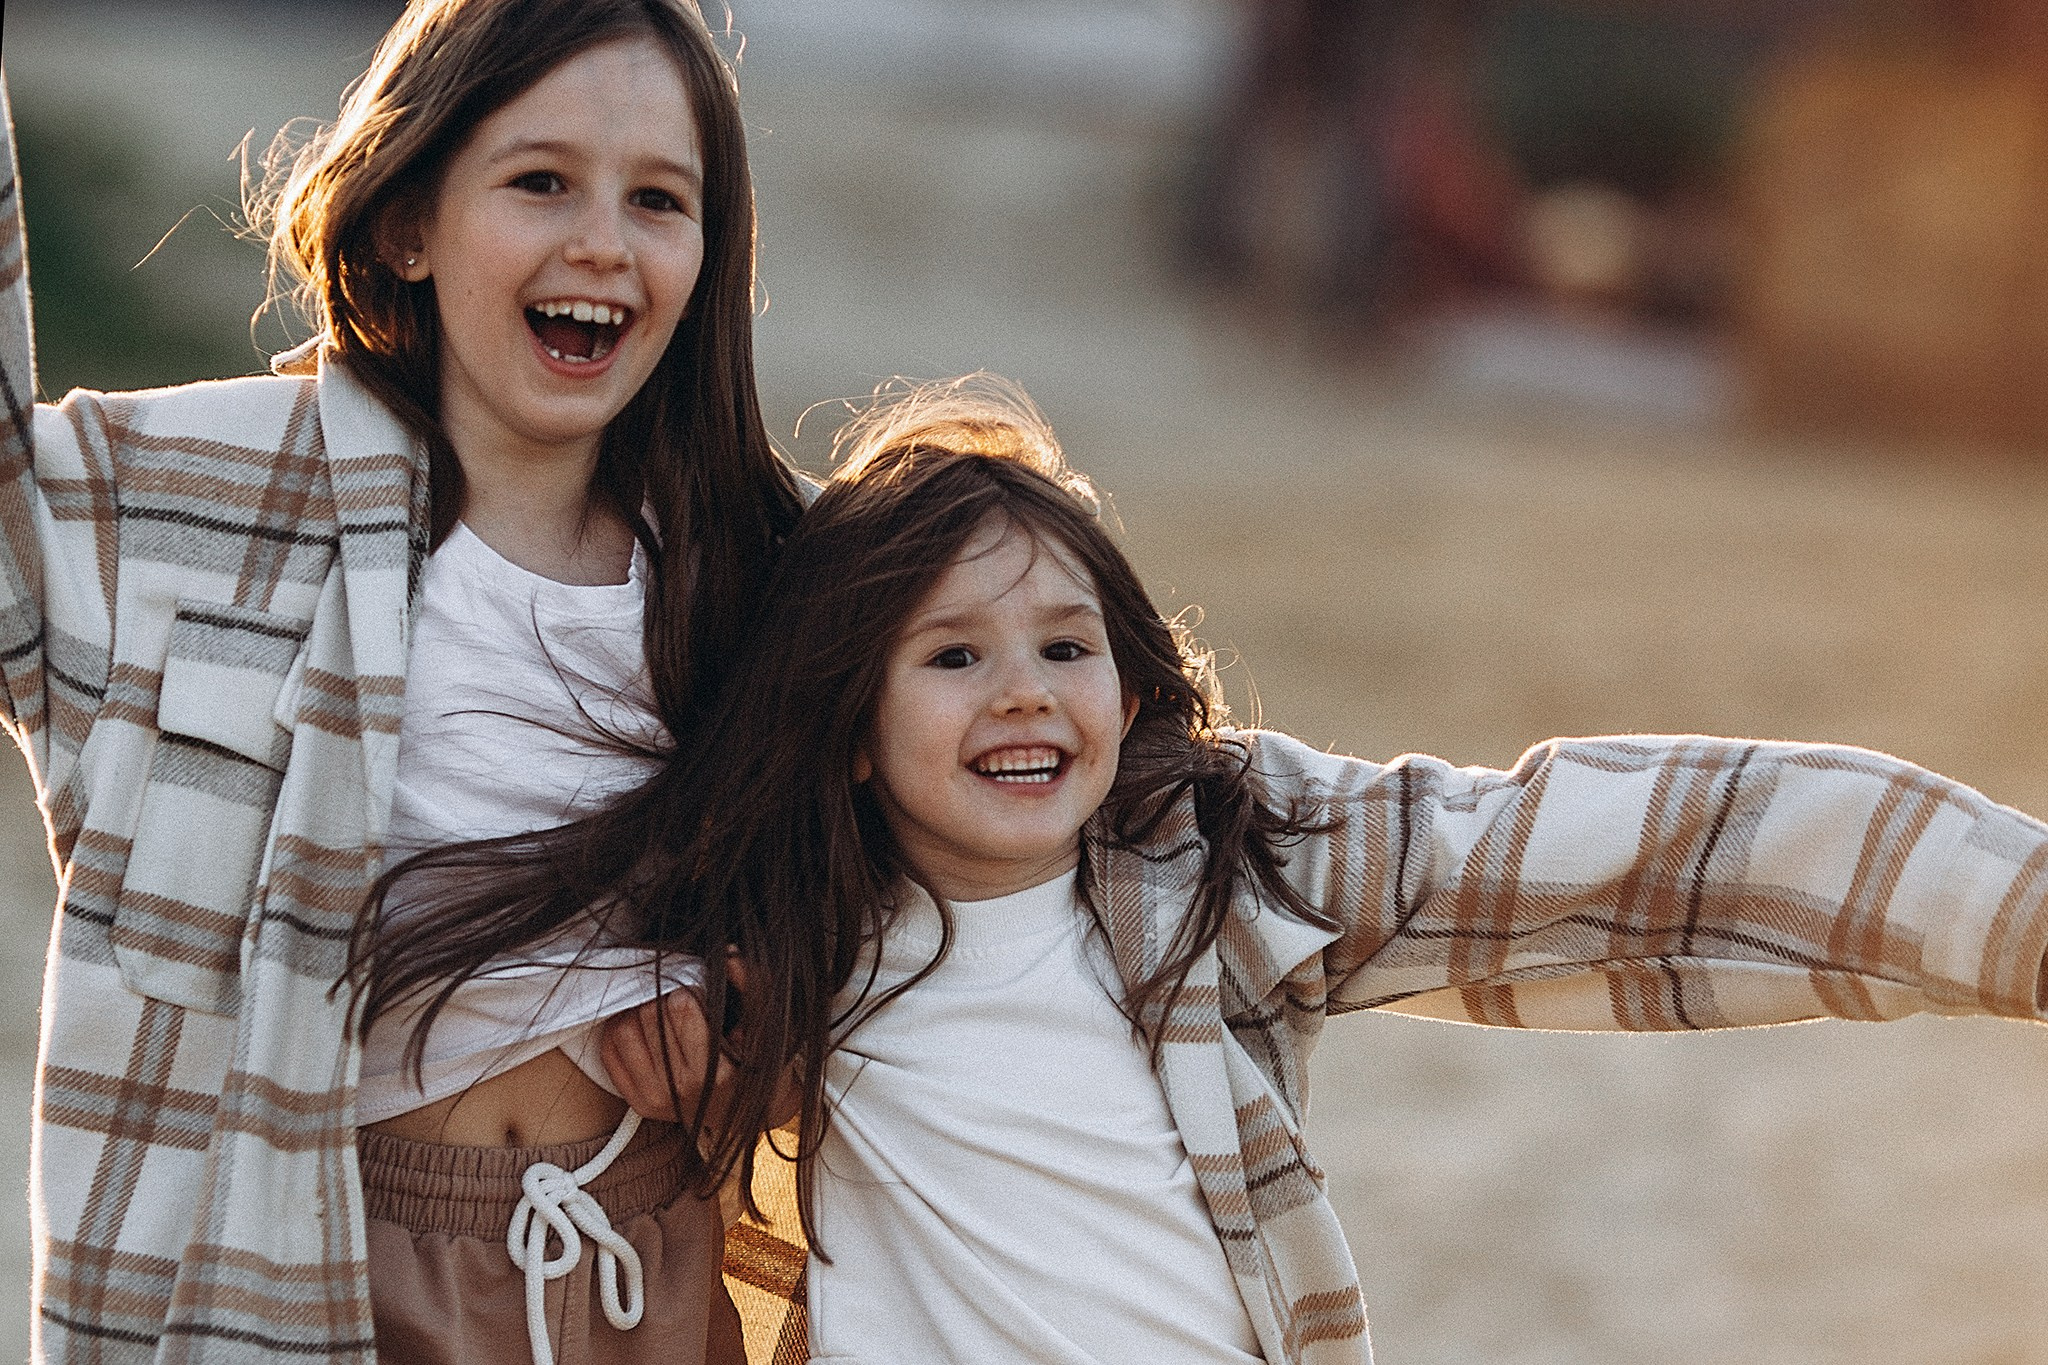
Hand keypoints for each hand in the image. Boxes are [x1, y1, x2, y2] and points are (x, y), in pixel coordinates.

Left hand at [600, 952, 802, 1136]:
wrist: (743, 1114)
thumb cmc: (758, 1063)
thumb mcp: (768, 1024)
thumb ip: (755, 984)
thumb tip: (727, 952)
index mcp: (719, 1071)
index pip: (680, 1006)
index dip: (688, 989)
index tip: (698, 993)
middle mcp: (683, 1089)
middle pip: (649, 1013)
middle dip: (663, 998)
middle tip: (678, 1001)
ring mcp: (656, 1098)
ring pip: (623, 1028)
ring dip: (638, 1010)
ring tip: (660, 1012)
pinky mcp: (638, 1102)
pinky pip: (609, 1050)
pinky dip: (620, 1028)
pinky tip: (641, 1027)